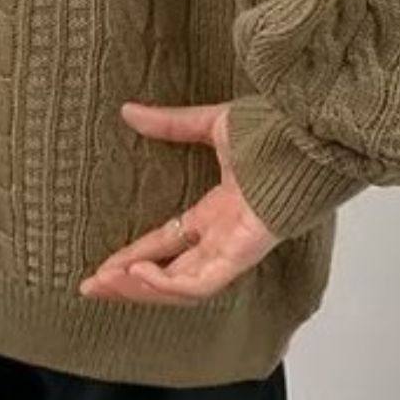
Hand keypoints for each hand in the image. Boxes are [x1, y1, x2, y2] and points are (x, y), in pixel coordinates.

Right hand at [79, 101, 279, 305]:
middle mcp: (225, 236)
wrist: (307, 132)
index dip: (134, 256)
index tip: (101, 267)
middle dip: (129, 284)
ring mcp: (235, 247)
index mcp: (219, 211)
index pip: (168, 243)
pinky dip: (169, 284)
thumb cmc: (274, 129)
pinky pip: (204, 282)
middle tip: (92, 288)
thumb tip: (129, 110)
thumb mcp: (212, 125)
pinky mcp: (244, 251)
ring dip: (142, 289)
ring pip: (183, 287)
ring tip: (108, 282)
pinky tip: (139, 272)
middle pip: (170, 274)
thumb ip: (171, 124)